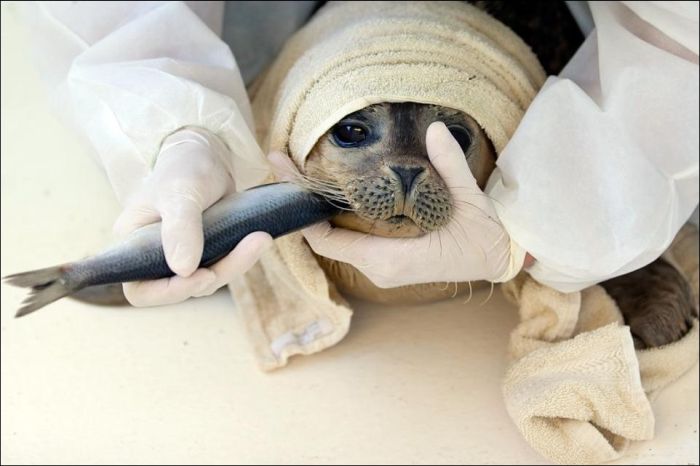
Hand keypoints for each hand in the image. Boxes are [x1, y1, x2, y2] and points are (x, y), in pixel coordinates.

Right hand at [113, 127, 272, 305]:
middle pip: (182, 288)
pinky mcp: (207, 252)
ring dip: (238, 263)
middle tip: (248, 250)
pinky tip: (260, 238)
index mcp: (133, 245)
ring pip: (209, 278)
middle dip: (216, 275)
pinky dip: (244, 255)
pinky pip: (225, 265)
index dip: (168, 293)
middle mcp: (154, 256)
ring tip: (261, 238)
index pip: (141, 290)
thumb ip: (180, 229)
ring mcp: (183, 256)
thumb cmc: (184, 167)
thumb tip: (184, 269)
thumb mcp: (180, 192)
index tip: (202, 277)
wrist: (206, 152)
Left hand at [271, 122, 525, 288]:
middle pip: (325, 239)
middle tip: (282, 163)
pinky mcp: (387, 263)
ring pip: (336, 241)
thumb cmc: (485, 237)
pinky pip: (350, 243)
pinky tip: (329, 194)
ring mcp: (382, 268)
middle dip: (303, 204)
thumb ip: (450, 166)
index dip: (303, 211)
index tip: (284, 175)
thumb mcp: (470, 200)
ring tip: (298, 175)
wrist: (500, 261)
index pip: (329, 240)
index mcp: (390, 259)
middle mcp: (379, 268)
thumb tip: (434, 130)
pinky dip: (334, 220)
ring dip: (317, 211)